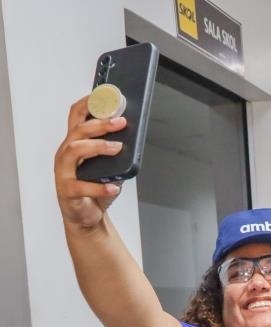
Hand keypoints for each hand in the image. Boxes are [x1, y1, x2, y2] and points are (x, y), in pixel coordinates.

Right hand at [54, 97, 125, 227]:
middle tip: (120, 122)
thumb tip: (134, 138)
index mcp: (75, 143)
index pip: (76, 116)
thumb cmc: (95, 189)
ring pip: (74, 149)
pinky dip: (100, 187)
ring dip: (98, 147)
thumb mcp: (109, 167)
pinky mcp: (67, 191)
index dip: (88, 104)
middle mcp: (66, 154)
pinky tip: (114, 188)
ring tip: (118, 148)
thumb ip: (116, 153)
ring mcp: (64, 172)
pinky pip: (81, 186)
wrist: (86, 216)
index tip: (104, 96)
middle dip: (100, 124)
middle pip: (78, 131)